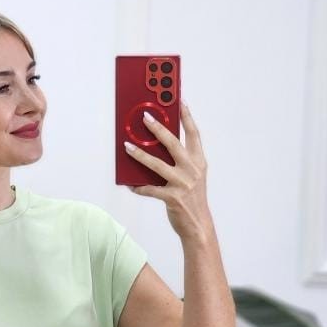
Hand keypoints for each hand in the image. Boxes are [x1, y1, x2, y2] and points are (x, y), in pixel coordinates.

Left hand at [125, 99, 210, 240]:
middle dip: (157, 128)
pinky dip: (138, 187)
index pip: (193, 134)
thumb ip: (180, 161)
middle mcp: (192, 169)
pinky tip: (130, 184)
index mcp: (199, 161)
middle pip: (172, 143)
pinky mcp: (172, 197)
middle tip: (145, 117)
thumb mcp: (192, 176)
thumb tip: (157, 148)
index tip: (180, 100)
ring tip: (127, 146)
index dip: (187, 116)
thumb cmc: (192, 199)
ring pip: (156, 164)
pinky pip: (150, 189)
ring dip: (139, 155)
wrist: (198, 225)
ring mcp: (182, 183)